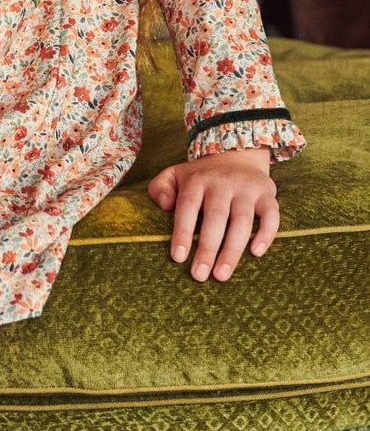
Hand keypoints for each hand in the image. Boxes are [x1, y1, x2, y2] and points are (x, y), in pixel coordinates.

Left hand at [146, 148, 277, 282]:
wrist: (237, 155)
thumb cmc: (200, 176)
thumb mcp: (174, 175)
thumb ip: (160, 188)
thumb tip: (164, 206)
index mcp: (197, 180)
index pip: (187, 207)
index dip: (183, 232)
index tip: (178, 258)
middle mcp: (223, 183)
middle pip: (215, 217)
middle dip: (208, 248)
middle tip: (199, 275)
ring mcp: (247, 188)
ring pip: (242, 220)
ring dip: (232, 249)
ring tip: (222, 275)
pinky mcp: (267, 194)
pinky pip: (271, 214)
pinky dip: (266, 233)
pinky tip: (256, 253)